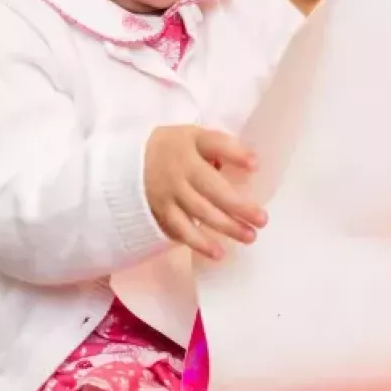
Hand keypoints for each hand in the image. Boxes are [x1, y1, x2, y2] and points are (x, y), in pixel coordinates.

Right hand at [145, 126, 266, 259]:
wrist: (128, 164)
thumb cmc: (174, 150)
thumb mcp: (193, 138)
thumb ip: (218, 148)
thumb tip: (249, 168)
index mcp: (190, 142)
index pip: (214, 143)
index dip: (235, 154)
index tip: (256, 166)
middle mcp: (179, 167)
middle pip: (211, 187)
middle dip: (238, 205)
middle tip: (262, 219)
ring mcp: (169, 191)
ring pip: (200, 212)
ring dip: (226, 226)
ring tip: (250, 236)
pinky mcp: (161, 212)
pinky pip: (181, 229)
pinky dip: (199, 243)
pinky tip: (217, 253)